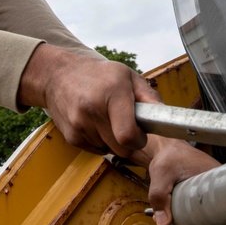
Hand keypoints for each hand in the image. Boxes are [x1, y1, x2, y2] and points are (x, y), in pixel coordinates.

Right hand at [17, 44, 161, 155]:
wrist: (59, 75)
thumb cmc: (99, 75)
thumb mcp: (128, 76)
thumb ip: (149, 98)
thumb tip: (166, 118)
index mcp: (112, 93)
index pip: (128, 135)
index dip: (139, 139)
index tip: (141, 133)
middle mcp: (92, 110)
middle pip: (121, 147)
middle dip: (129, 142)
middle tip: (128, 126)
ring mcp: (79, 124)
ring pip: (108, 149)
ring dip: (113, 141)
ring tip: (109, 119)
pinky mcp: (70, 136)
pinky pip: (95, 149)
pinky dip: (99, 141)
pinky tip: (96, 123)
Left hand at [133, 136, 225, 224]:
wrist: (166, 149)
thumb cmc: (170, 154)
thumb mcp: (161, 172)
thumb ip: (159, 194)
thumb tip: (163, 222)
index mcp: (218, 180)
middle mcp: (221, 189)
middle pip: (224, 224)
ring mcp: (215, 196)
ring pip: (216, 224)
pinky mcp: (207, 200)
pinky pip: (209, 220)